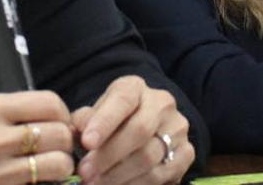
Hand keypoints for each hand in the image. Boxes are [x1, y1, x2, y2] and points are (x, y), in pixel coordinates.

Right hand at [0, 90, 75, 184]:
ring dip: (60, 166)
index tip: (59, 121)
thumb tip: (49, 110)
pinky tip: (36, 180)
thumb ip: (9, 107)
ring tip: (51, 165)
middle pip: (59, 134)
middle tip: (58, 145)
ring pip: (57, 165)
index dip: (62, 113)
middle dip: (65, 140)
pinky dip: (45, 183)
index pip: (49, 103)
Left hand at [71, 75, 194, 184]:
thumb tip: (75, 133)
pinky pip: (161, 174)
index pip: (122, 100)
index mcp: (135, 87)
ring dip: (119, 175)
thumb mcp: (95, 114)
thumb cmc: (110, 121)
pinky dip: (136, 184)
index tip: (86, 142)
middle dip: (109, 155)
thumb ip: (84, 121)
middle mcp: (161, 103)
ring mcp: (177, 128)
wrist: (143, 129)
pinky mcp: (186, 153)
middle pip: (139, 130)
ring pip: (149, 156)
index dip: (104, 121)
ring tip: (95, 184)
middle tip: (85, 172)